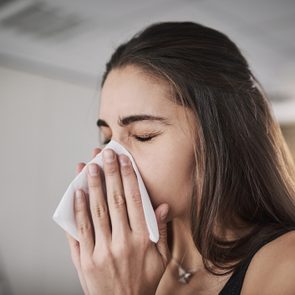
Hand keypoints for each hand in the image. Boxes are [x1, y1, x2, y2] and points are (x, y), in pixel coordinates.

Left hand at [66, 147, 169, 294]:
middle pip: (115, 200)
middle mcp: (123, 242)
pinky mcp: (85, 260)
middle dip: (110, 173)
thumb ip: (161, 231)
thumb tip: (163, 206)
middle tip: (105, 154)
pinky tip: (77, 193)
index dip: (129, 177)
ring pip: (96, 211)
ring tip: (89, 166)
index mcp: (143, 240)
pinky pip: (81, 230)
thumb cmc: (143, 281)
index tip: (124, 160)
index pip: (135, 200)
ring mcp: (102, 251)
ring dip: (93, 186)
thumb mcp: (161, 258)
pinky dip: (78, 210)